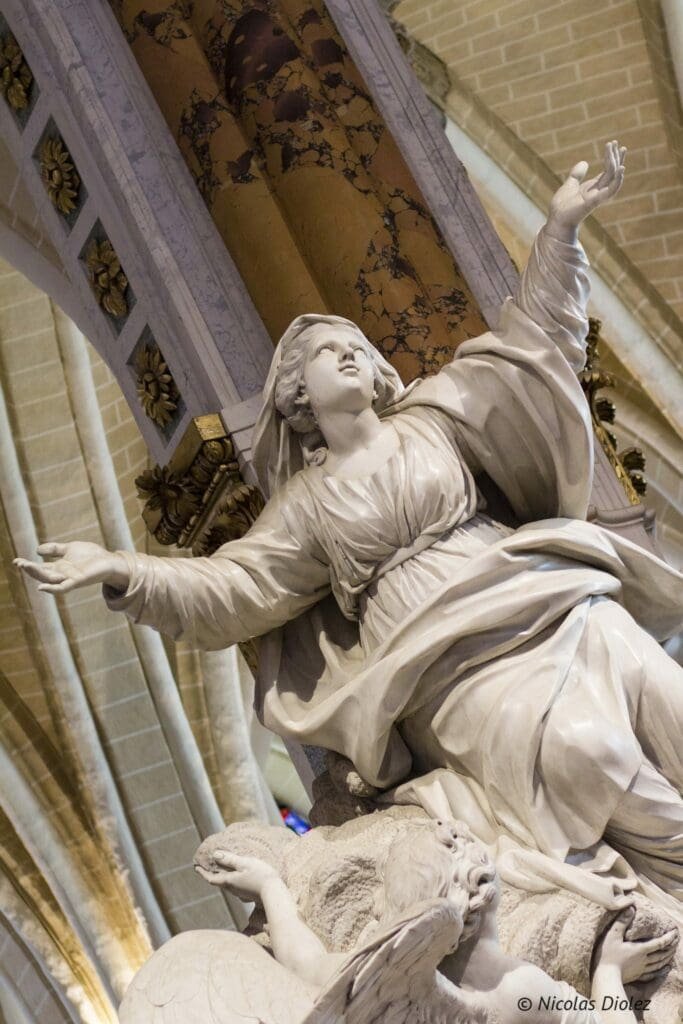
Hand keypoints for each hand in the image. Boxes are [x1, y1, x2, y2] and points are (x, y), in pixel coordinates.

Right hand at [14, 541, 129, 593]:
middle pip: (42, 574)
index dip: (28, 565)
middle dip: (30, 569)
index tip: (16, 560)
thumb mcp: (70, 548)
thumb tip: (37, 550)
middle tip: (19, 563)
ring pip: (49, 579)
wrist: (110, 561)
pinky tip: (41, 587)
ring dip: (37, 575)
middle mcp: (62, 574)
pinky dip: (51, 588)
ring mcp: (69, 579)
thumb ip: (55, 549)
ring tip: (26, 567)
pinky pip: (62, 588)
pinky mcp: (77, 582)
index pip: (40, 567)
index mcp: (59, 567)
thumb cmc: (92, 555)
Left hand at [195, 850, 280, 900]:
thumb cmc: (260, 875)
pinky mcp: (248, 894)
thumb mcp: (245, 863)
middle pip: (218, 881)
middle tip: (208, 865)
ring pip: (227, 884)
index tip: (195, 867)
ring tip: (223, 867)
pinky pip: (236, 885)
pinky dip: (233, 878)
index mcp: (229, 881)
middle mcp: (232, 889)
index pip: (211, 878)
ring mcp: (240, 893)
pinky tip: (239, 874)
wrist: (274, 893)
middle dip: (212, 873)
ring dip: (223, 875)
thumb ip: (230, 859)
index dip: (202, 872)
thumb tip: (215, 855)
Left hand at [548, 140, 625, 240]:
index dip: (612, 157)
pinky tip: (621, 168)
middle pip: (612, 172)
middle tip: (618, 143)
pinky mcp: (595, 201)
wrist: (556, 219)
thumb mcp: (570, 184)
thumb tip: (584, 162)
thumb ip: (577, 174)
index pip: (608, 170)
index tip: (614, 143)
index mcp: (593, 187)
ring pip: (613, 177)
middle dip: (616, 157)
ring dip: (617, 163)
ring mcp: (598, 196)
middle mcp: (598, 191)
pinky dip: (617, 179)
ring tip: (620, 150)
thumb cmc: (562, 206)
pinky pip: (611, 190)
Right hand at [597, 908, 677, 983]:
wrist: (606, 977)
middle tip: (677, 942)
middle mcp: (644, 960)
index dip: (668, 938)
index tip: (675, 933)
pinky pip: (653, 974)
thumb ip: (622, 921)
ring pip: (659, 964)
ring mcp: (641, 969)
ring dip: (667, 958)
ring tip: (672, 954)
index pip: (658, 943)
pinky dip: (661, 971)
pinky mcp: (637, 976)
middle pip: (661, 954)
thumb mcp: (613, 935)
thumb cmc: (607, 955)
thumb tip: (631, 908)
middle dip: (670, 948)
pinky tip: (663, 969)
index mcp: (640, 949)